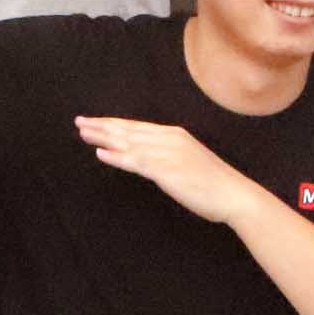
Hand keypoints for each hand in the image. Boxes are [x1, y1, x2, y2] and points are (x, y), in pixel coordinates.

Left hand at [74, 117, 259, 224]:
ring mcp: (166, 153)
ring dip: (104, 137)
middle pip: (129, 130)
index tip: (96, 121)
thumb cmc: (214, 183)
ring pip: (128, 142)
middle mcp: (169, 139)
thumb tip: (150, 159)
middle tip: (80, 121)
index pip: (137, 127)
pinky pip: (135, 162)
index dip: (114, 123)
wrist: (233, 194)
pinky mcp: (166, 170)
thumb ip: (169, 156)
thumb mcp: (189, 161)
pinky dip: (116, 157)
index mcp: (175, 134)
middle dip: (103, 125)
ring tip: (84, 133)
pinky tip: (100, 154)